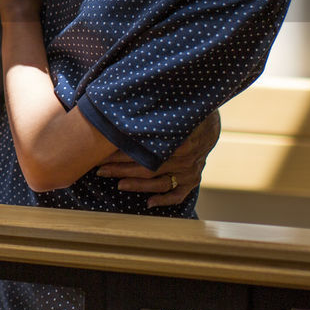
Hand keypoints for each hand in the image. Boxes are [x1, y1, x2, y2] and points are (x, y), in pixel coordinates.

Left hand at [95, 110, 220, 207]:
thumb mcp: (165, 106)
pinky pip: (179, 194)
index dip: (118, 153)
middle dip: (120, 169)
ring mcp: (188, 170)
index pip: (140, 150)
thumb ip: (146, 114)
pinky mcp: (194, 178)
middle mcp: (182, 157)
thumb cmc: (181, 109)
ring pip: (159, 183)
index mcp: (173, 138)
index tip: (100, 153)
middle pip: (146, 168)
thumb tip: (118, 111)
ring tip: (119, 185)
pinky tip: (149, 203)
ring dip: (137, 185)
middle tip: (101, 170)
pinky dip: (165, 200)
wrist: (209, 115)